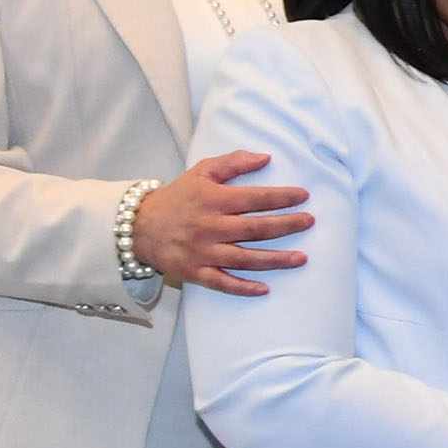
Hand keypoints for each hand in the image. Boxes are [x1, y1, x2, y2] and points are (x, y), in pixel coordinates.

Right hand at [131, 150, 312, 294]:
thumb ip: (233, 162)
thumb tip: (265, 158)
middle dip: (286, 226)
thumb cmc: (177, 197)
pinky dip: (242, 287)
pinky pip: (221, 283)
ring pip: (244, 258)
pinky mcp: (194, 272)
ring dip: (275, 260)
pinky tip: (265, 289)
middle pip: (255, 229)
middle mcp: (210, 227)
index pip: (254, 198)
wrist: (138, 226)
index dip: (281, 197)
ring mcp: (202, 252)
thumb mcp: (201, 172)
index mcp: (213, 200)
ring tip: (302, 258)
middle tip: (310, 222)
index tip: (304, 196)